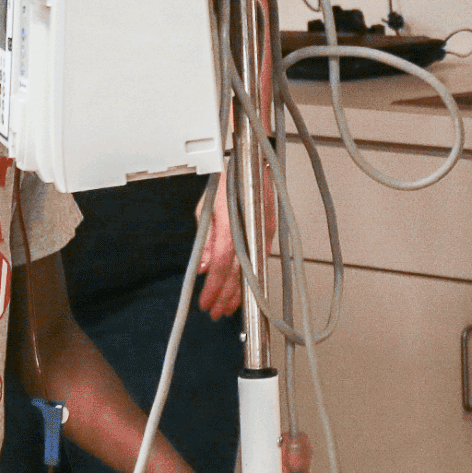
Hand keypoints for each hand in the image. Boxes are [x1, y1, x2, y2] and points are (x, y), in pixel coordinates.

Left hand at [196, 170, 276, 321]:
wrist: (254, 160)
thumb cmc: (230, 178)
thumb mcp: (207, 207)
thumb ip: (206, 240)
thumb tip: (201, 267)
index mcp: (232, 223)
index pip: (222, 264)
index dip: (213, 287)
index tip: (205, 303)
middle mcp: (252, 231)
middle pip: (238, 274)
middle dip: (225, 297)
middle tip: (214, 313)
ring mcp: (265, 232)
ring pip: (251, 271)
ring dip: (238, 292)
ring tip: (227, 308)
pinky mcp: (270, 232)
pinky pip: (258, 261)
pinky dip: (249, 278)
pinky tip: (242, 289)